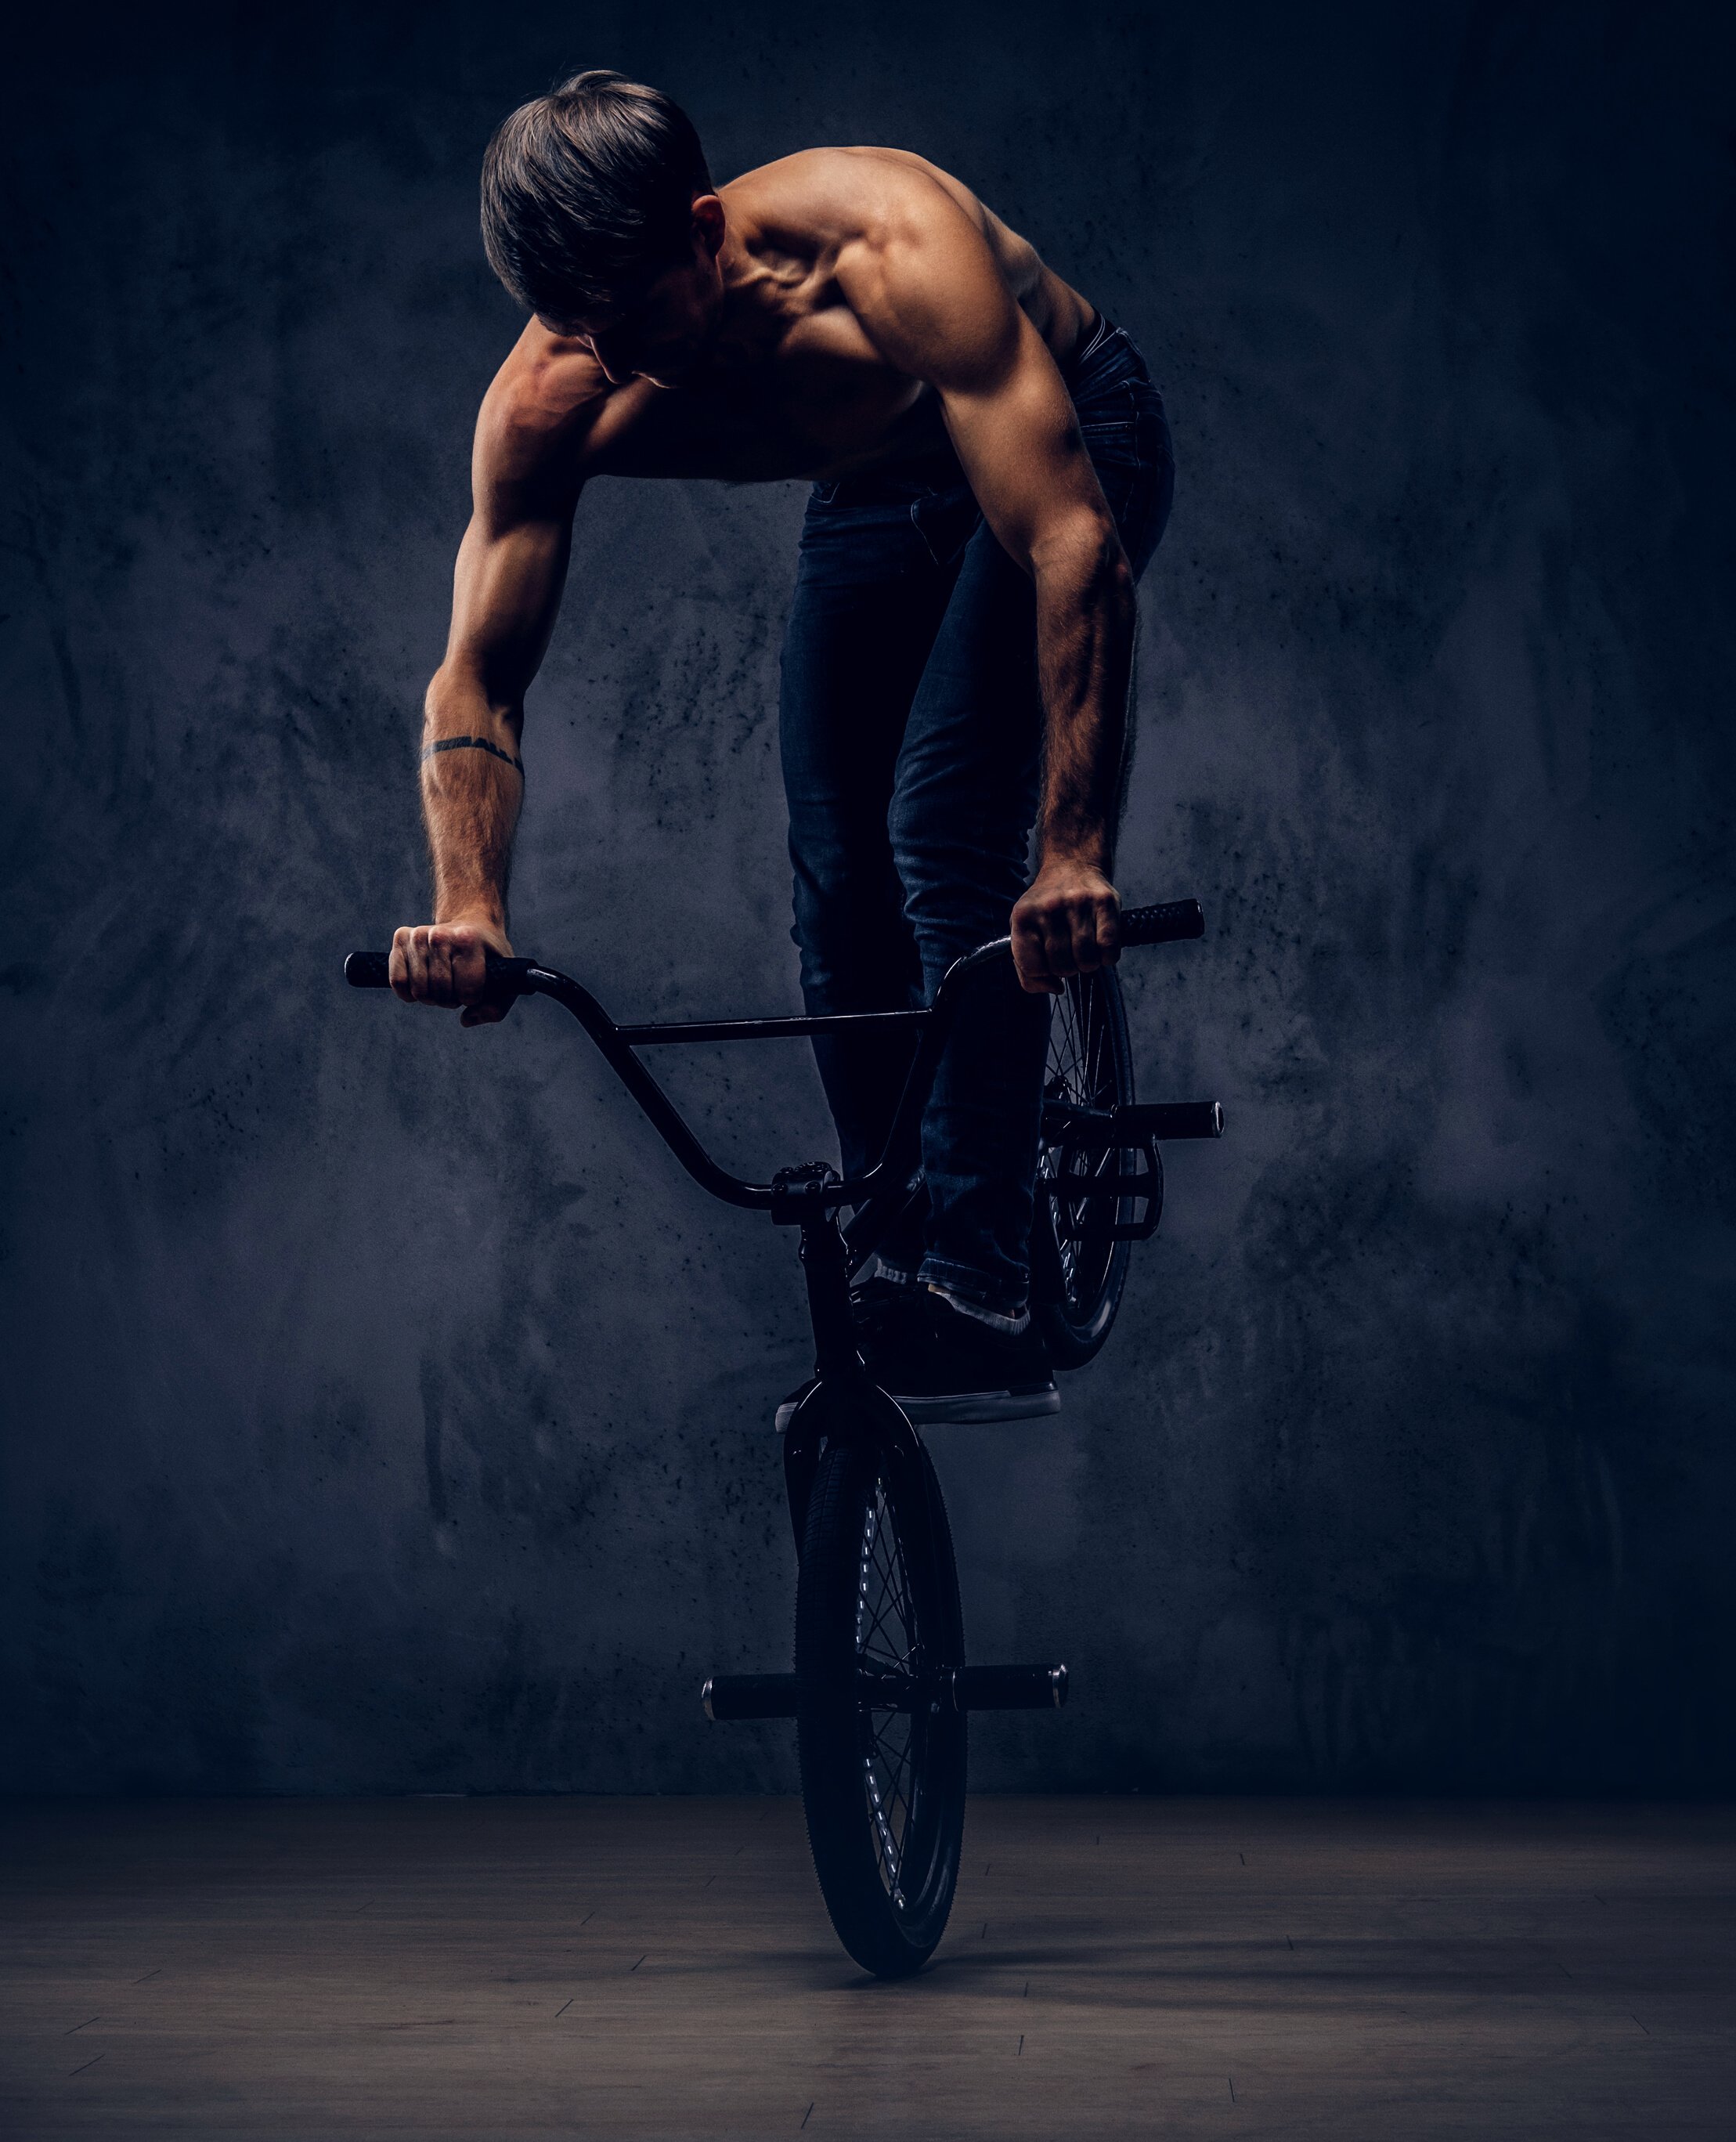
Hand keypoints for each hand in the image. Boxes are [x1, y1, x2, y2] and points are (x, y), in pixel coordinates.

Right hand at [389, 917, 515, 1025]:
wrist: (471, 924)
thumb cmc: (487, 956)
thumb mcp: (503, 979)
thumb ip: (495, 1009)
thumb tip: (466, 1019)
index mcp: (469, 941)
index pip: (467, 991)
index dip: (472, 998)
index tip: (475, 988)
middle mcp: (440, 935)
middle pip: (440, 993)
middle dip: (451, 1000)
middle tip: (457, 986)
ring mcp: (418, 935)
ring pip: (419, 990)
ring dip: (431, 997)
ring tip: (442, 983)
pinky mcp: (401, 938)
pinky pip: (398, 981)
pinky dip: (408, 992)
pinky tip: (421, 985)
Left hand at [1010, 859, 1119, 994]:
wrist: (1072, 864)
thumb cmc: (1047, 905)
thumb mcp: (1024, 929)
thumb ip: (1027, 967)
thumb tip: (1054, 988)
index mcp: (1023, 916)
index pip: (1033, 968)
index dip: (1043, 975)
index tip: (1049, 966)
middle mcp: (1049, 908)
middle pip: (1062, 967)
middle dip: (1068, 968)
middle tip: (1070, 954)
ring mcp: (1078, 904)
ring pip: (1086, 962)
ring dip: (1088, 964)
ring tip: (1084, 949)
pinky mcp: (1105, 902)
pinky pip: (1109, 949)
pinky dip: (1107, 956)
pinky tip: (1101, 945)